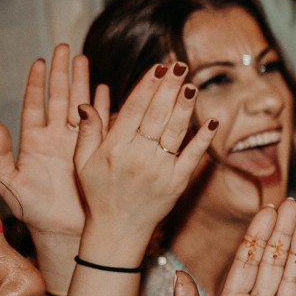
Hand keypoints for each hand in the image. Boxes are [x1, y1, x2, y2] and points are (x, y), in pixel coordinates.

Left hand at [0, 48, 92, 249]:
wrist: (61, 232)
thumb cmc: (32, 211)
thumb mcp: (8, 182)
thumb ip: (0, 154)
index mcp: (33, 142)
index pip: (34, 105)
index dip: (36, 84)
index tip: (38, 62)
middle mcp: (55, 139)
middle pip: (58, 98)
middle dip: (61, 72)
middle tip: (64, 48)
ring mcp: (76, 144)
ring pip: (79, 106)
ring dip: (82, 83)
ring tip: (83, 59)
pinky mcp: (94, 153)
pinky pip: (100, 125)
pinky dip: (103, 107)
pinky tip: (105, 89)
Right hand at [76, 59, 218, 257]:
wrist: (118, 230)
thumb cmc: (98, 193)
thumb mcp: (82, 162)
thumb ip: (87, 132)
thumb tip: (85, 104)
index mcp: (114, 148)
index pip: (134, 109)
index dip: (147, 86)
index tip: (158, 68)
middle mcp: (138, 157)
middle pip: (157, 115)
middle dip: (169, 88)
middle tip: (180, 65)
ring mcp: (160, 170)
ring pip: (176, 132)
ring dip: (186, 107)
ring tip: (192, 85)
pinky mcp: (177, 183)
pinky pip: (193, 157)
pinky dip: (204, 139)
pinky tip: (213, 120)